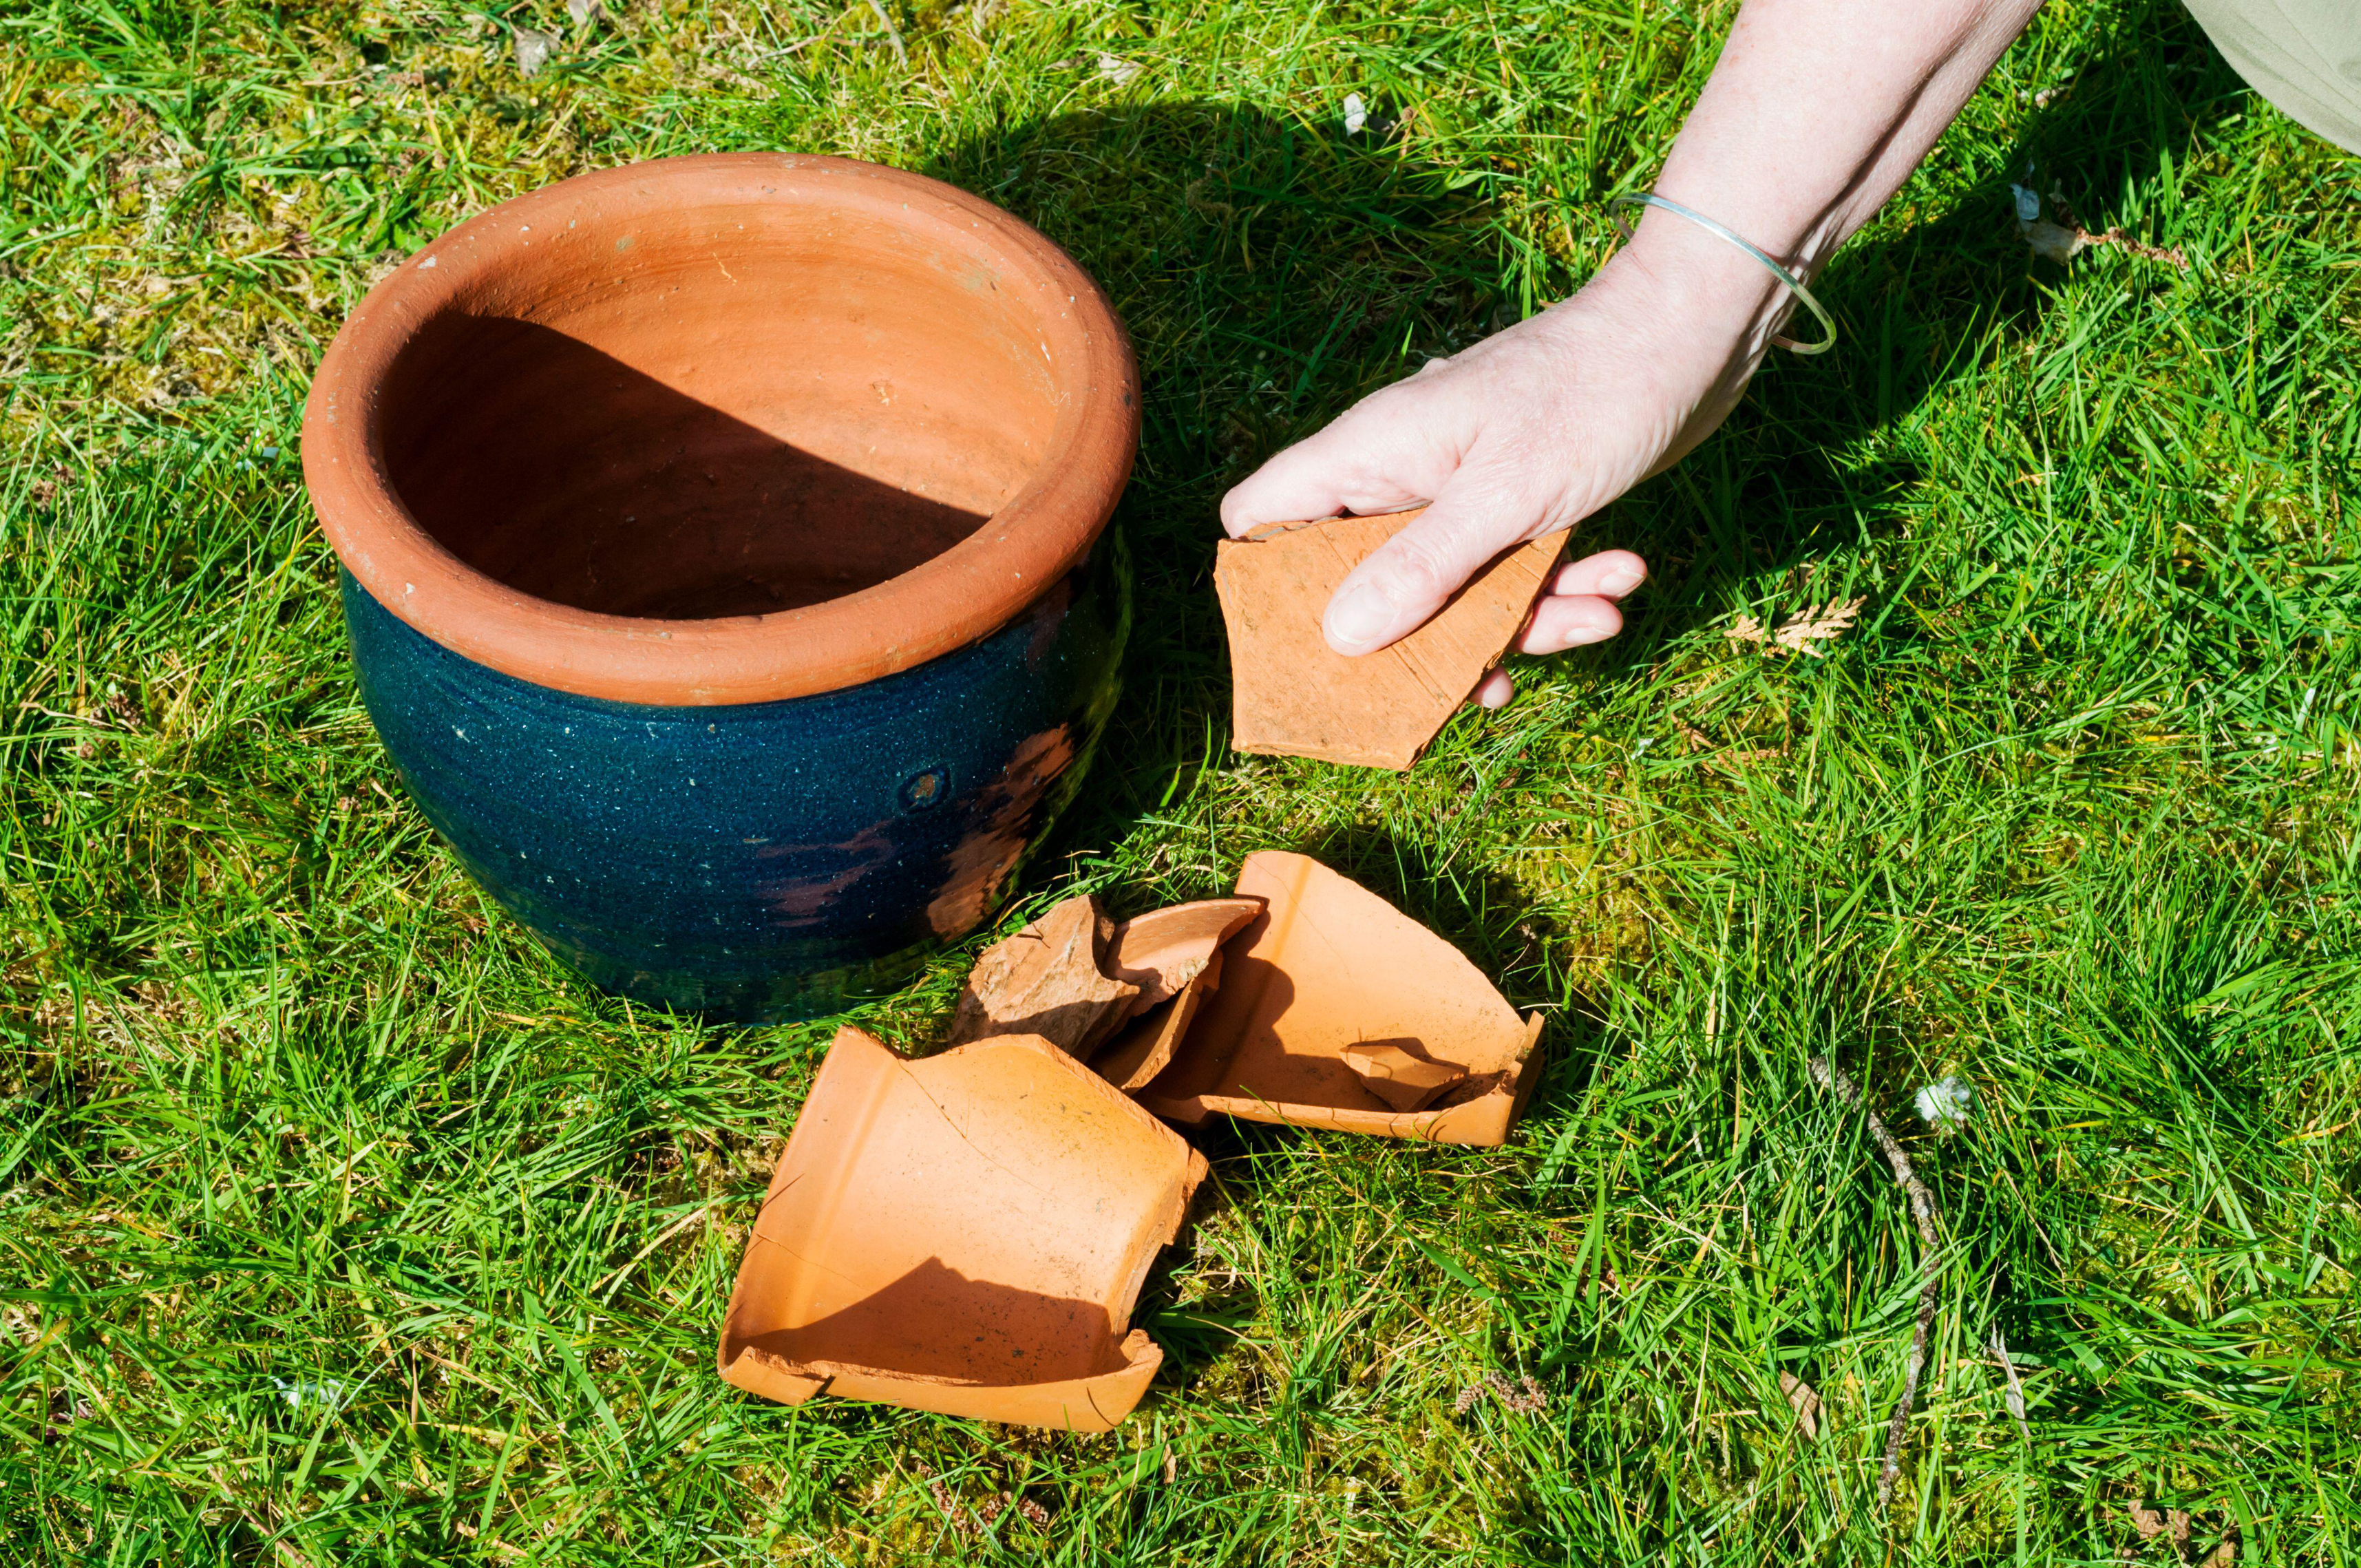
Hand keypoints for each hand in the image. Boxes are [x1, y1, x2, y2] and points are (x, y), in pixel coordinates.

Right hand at [1220, 232, 1772, 704]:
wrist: (1694, 333)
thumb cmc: (1591, 393)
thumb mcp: (1506, 494)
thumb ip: (1421, 567)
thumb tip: (1338, 638)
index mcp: (1371, 452)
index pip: (1266, 515)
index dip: (1268, 581)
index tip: (1310, 643)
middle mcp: (1404, 474)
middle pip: (1363, 581)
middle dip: (1423, 637)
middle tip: (1479, 676)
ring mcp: (1460, 490)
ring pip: (1454, 591)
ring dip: (1523, 618)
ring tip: (1596, 617)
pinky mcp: (1518, 505)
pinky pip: (1514, 573)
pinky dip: (1563, 588)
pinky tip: (1618, 579)